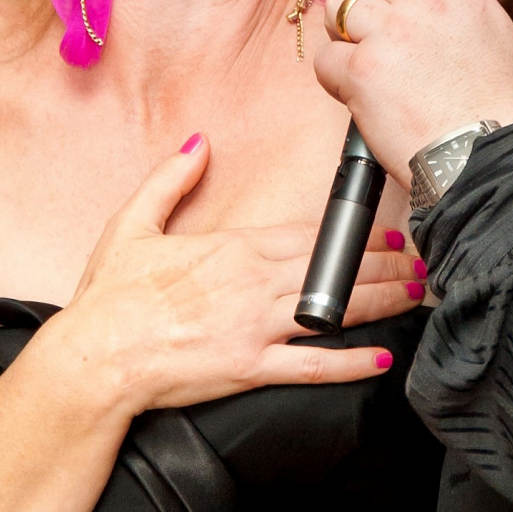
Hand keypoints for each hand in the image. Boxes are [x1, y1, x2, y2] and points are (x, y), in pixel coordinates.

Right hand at [53, 135, 422, 418]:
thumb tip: (197, 142)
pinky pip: (310, 367)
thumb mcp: (132, 224)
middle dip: (382, 263)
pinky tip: (380, 359)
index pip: (307, 236)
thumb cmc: (109, 298)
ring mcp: (255, 327)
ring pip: (333, 310)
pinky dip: (349, 365)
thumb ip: (170, 180)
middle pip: (333, 268)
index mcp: (232, 249)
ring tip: (414, 295)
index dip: (352, 234)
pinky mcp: (250, 368)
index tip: (384, 232)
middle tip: (420, 260)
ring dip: (380, 301)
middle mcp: (253, 284)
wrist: (92, 359)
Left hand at [311, 0, 512, 182]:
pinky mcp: (361, 71)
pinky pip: (326, 56)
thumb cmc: (494, 103)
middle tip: (370, 21)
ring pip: (339, 5)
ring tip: (370, 61)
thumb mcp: (493, 30)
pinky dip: (337, 75)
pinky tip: (361, 92)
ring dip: (345, 31)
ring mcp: (389, 34)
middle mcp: (424, 0)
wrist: (485, 157)